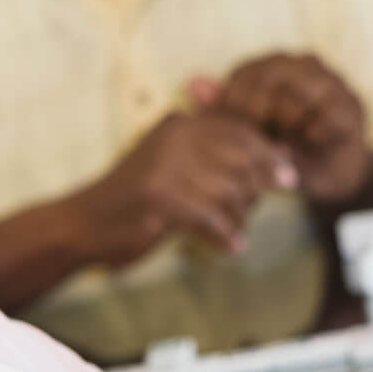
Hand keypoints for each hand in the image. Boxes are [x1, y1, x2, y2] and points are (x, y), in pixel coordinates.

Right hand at [68, 111, 294, 267]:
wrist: (84, 223)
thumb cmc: (137, 200)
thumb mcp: (177, 167)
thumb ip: (222, 159)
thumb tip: (283, 156)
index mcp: (180, 124)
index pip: (240, 131)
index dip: (269, 155)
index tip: (288, 179)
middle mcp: (174, 137)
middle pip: (242, 160)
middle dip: (254, 190)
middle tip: (246, 213)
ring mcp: (165, 166)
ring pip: (230, 193)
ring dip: (238, 219)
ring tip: (231, 233)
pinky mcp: (159, 198)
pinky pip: (212, 219)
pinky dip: (225, 237)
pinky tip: (228, 247)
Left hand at [194, 53, 370, 202]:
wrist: (332, 172)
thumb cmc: (284, 149)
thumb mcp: (248, 134)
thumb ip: (221, 110)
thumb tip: (191, 82)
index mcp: (273, 65)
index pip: (243, 75)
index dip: (233, 109)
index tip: (233, 137)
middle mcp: (303, 64)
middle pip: (267, 82)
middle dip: (257, 120)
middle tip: (258, 144)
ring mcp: (331, 81)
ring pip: (294, 100)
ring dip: (284, 131)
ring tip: (284, 145)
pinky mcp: (352, 104)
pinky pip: (325, 119)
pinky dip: (311, 138)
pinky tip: (308, 147)